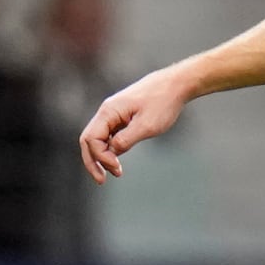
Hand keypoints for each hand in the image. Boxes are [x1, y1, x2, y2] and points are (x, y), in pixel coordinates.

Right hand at [78, 67, 192, 183]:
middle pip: (89, 140)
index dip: (100, 157)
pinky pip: (109, 134)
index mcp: (108, 112)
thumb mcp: (146, 126)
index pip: (91, 139)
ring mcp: (113, 113)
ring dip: (103, 156)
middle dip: (93, 161)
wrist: (176, 84)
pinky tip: (118, 160)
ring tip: (115, 173)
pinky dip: (110, 148)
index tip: (117, 168)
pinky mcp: (122, 116)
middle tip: (102, 181)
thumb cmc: (162, 103)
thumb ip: (126, 140)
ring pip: (98, 138)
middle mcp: (106, 111)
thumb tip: (111, 154)